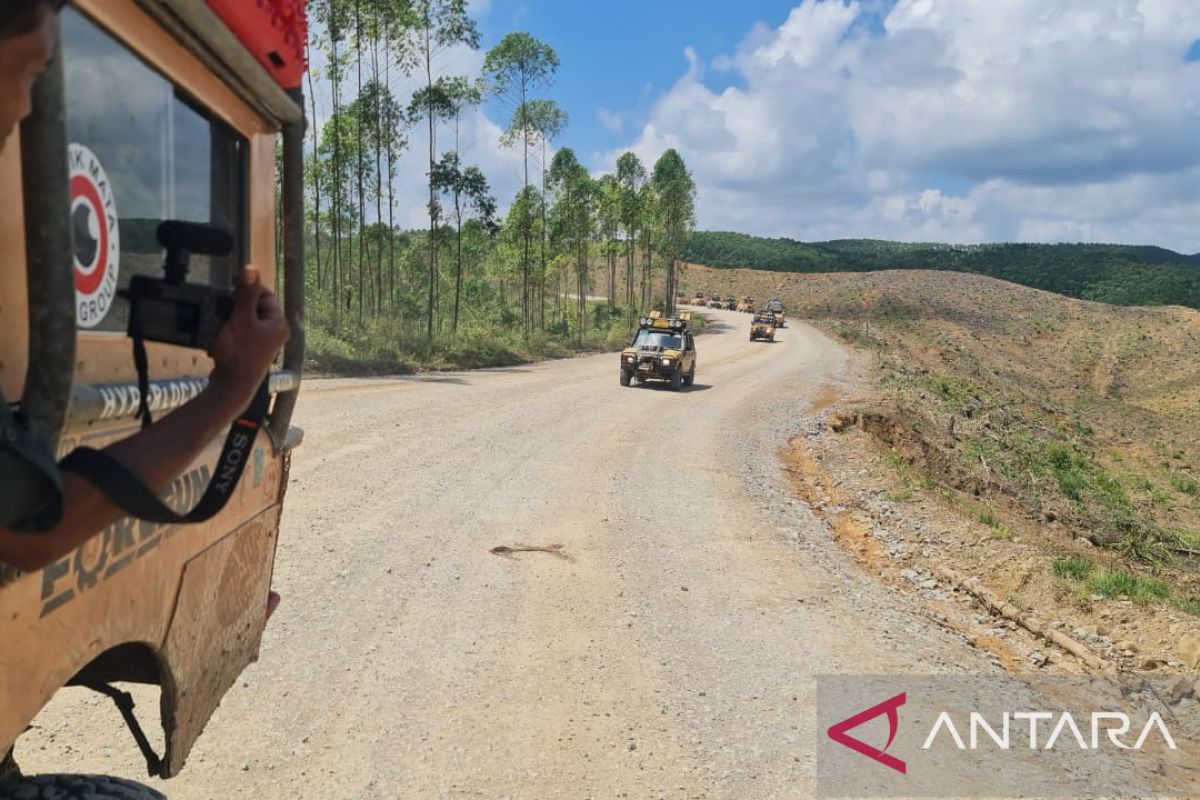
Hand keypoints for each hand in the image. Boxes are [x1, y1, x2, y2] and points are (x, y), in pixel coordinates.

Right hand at [208, 267, 289, 415]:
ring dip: (233, 316)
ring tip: (222, 321)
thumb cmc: (239, 354)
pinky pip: (242, 332)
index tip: (231, 284)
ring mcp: (264, 343)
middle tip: (224, 306)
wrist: (231, 386)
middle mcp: (275, 333)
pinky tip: (221, 334)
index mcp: (279, 323)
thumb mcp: (241, 319)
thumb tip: (251, 268)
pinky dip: (231, 329)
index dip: (248, 287)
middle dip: (238, 304)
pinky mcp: (252, 351)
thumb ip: (246, 294)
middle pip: (256, 306)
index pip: (266, 294)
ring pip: (247, 319)